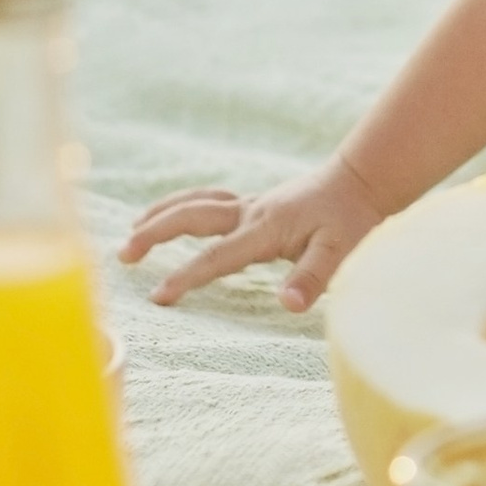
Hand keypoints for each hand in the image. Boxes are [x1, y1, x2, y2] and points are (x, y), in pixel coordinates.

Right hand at [118, 155, 389, 311]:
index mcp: (265, 229)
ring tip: (131, 232)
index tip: (158, 296)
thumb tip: (289, 304)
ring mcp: (250, 205)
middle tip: (124, 255)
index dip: (186, 276)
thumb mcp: (341, 250)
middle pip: (192, 217)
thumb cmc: (351, 219)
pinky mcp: (253, 204)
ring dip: (161, 214)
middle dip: (155, 233)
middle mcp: (250, 213)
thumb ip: (314, 277)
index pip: (217, 257)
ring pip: (195, 203)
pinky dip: (182, 205)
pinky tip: (170, 215)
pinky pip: (208, 200)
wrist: (361, 181)